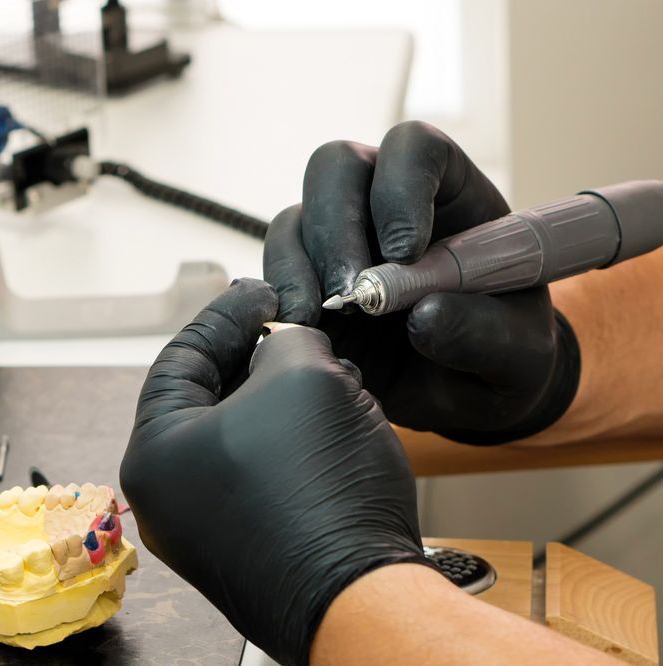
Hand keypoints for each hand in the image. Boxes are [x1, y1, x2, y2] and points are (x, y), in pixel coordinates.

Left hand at [121, 279, 430, 665]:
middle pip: (207, 399)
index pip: (179, 359)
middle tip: (292, 326)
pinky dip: (292, 439)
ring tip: (327, 372)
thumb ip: (285, 340)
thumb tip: (286, 343)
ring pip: (241, 436)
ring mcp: (207, 527)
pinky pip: (262, 474)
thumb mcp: (303, 377)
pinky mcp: (250, 545)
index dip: (225, 316)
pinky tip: (334, 420)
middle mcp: (168, 496)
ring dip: (283, 398)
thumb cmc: (319, 491)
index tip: (262, 292)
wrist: (364, 598)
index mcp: (155, 453)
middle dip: (257, 357)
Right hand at [263, 121, 579, 443]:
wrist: (465, 397)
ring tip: (317, 322)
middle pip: (335, 167)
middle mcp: (380, 203)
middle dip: (336, 227)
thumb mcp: (518, 353)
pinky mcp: (304, 285)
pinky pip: (272, 275)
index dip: (402, 186)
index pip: (413, 148)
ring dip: (299, 269)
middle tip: (350, 292)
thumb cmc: (502, 357)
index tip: (407, 251)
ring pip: (294, 221)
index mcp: (446, 192)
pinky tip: (299, 335)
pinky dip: (279, 302)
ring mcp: (335, 243)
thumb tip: (423, 317)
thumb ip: (483, 332)